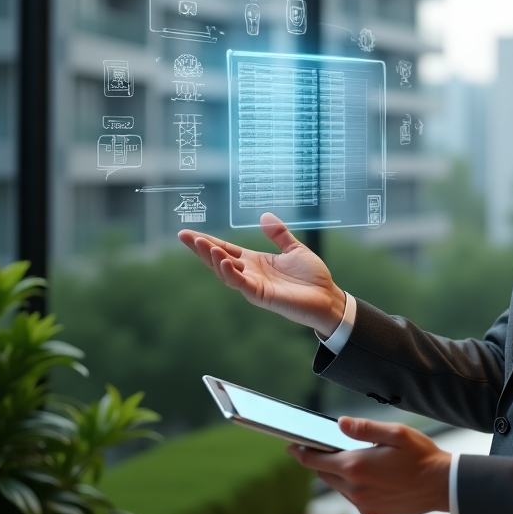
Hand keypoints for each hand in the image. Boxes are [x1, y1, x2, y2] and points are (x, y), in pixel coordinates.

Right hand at [178, 212, 346, 335]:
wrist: (328, 297)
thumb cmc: (312, 277)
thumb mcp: (295, 249)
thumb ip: (279, 234)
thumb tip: (264, 216)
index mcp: (256, 261)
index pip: (226, 249)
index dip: (208, 241)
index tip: (189, 232)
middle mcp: (250, 273)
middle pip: (219, 259)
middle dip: (201, 248)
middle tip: (184, 235)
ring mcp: (254, 285)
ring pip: (226, 272)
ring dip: (213, 258)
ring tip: (202, 244)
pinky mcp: (261, 295)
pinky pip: (241, 284)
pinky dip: (230, 273)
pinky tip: (222, 261)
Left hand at [289, 418, 451, 513]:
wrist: (442, 486)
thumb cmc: (421, 457)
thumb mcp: (396, 433)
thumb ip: (364, 429)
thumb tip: (340, 424)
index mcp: (356, 466)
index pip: (316, 460)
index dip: (300, 452)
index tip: (291, 445)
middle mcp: (355, 488)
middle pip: (323, 473)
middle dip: (322, 460)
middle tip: (329, 446)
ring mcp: (362, 503)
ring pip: (337, 485)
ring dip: (338, 472)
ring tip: (357, 458)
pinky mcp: (370, 512)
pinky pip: (351, 496)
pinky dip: (352, 484)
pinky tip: (370, 474)